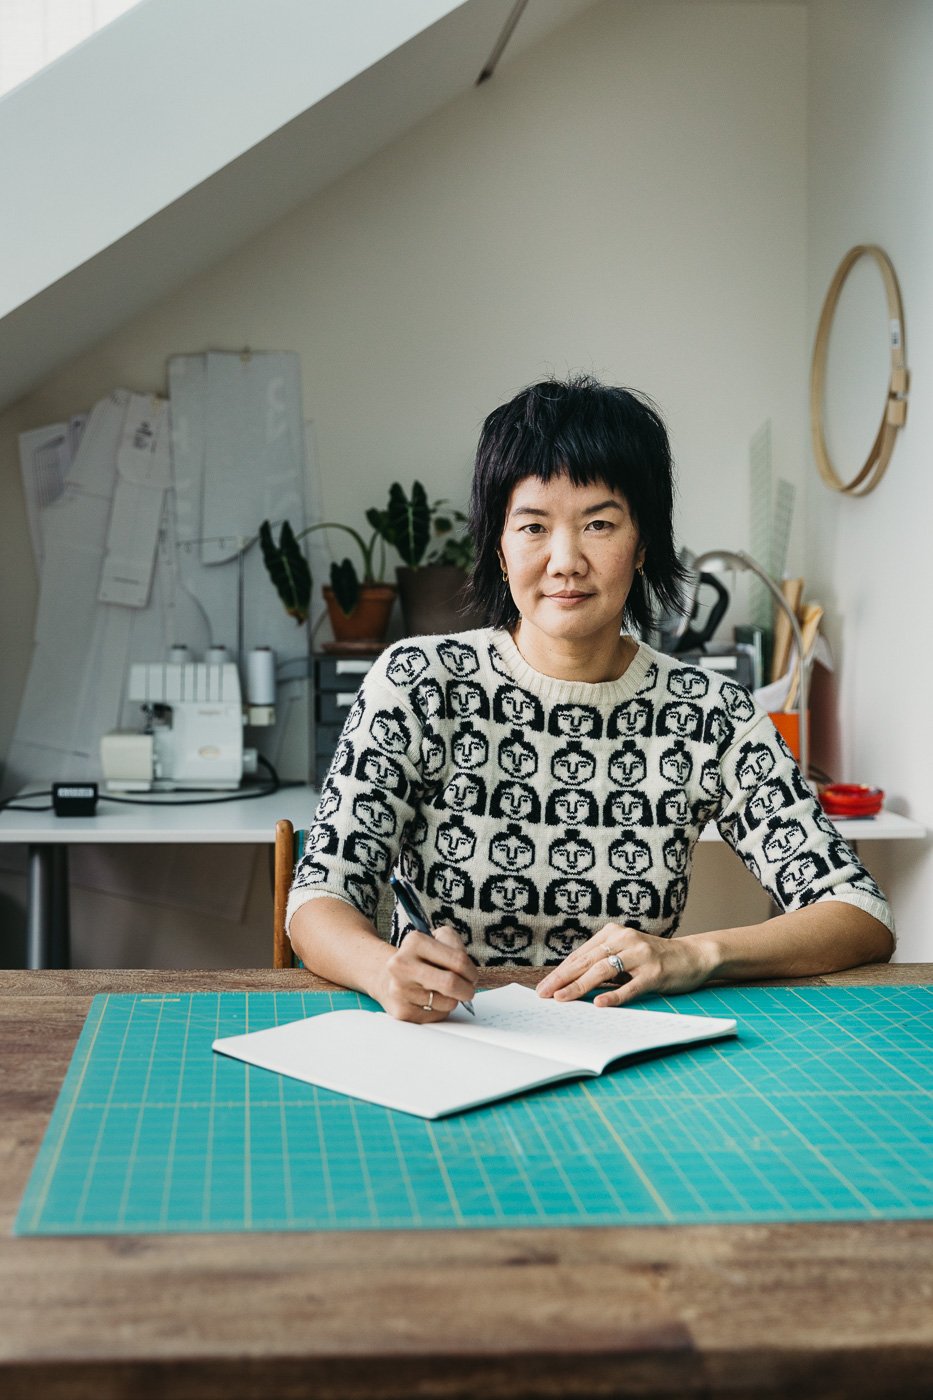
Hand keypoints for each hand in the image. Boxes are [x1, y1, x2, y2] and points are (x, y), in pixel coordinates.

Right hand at [376, 925, 477, 1021]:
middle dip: (467, 990)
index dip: (471, 972)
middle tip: (468, 990)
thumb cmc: (420, 959)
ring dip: (452, 1000)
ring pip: (447, 1003)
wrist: (387, 977)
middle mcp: (403, 964)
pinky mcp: (401, 1011)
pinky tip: (429, 1001)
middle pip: (451, 983)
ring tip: (442, 992)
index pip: (458, 961)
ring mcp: (400, 989)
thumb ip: (457, 949)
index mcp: (414, 942)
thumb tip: (469, 975)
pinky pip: (436, 1016)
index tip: (472, 976)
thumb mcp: (438, 941)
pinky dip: (440, 1010)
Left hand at [535, 924, 715, 1007]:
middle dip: (562, 978)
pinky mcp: (655, 972)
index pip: (581, 955)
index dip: (560, 971)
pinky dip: (614, 995)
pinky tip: (599, 1004)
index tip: (543, 987)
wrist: (693, 956)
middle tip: (543, 994)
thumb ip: (602, 962)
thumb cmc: (653, 958)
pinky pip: (631, 986)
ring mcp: (641, 955)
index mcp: (613, 933)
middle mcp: (625, 939)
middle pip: (587, 961)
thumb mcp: (625, 953)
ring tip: (562, 999)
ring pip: (604, 971)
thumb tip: (569, 981)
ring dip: (579, 986)